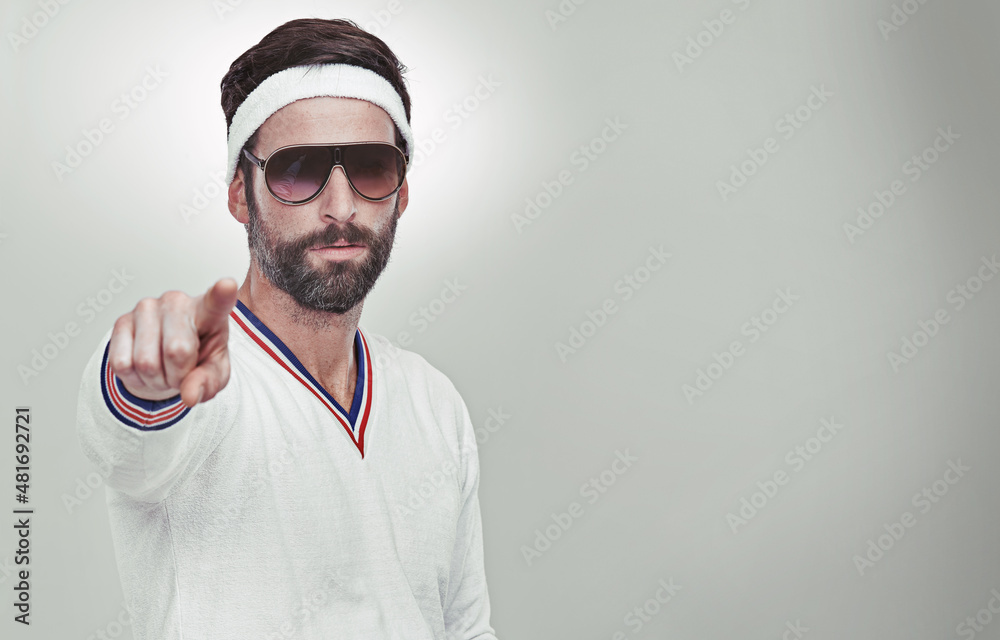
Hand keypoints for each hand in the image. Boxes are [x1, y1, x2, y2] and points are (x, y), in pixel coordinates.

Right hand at [108, 278, 238, 407]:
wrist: (168, 357)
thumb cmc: (198, 357)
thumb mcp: (214, 373)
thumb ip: (208, 383)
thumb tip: (189, 395)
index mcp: (209, 312)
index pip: (217, 302)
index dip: (221, 295)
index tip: (227, 286)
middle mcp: (177, 303)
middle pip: (177, 351)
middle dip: (178, 376)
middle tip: (181, 372)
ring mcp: (146, 308)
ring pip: (146, 362)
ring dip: (156, 380)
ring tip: (164, 369)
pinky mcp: (121, 321)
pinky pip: (122, 364)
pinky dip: (134, 378)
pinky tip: (143, 366)